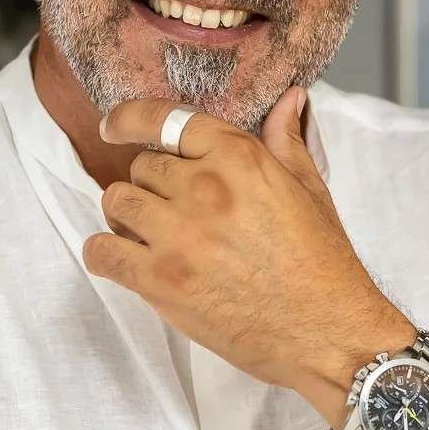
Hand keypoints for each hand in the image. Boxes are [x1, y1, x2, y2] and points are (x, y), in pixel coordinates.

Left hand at [87, 87, 412, 394]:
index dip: (129, 119)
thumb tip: (289, 99)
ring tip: (151, 234)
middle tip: (174, 210)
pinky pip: (102, 252)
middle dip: (152, 185)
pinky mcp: (160, 281)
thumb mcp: (311, 190)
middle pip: (141, 166)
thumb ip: (287, 141)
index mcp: (240, 158)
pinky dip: (105, 254)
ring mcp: (178, 235)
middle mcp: (204, 188)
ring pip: (116, 203)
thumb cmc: (322, 262)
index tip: (114, 127)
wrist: (326, 330)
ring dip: (127, 216)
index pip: (165, 119)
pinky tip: (124, 260)